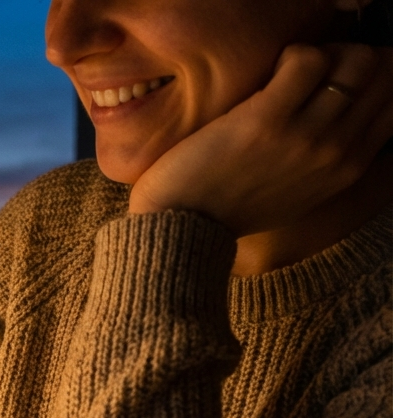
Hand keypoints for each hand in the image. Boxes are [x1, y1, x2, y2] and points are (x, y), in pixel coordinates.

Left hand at [130, 43, 392, 236]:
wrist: (182, 227)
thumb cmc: (231, 209)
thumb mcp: (300, 194)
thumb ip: (330, 163)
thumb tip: (346, 127)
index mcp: (348, 169)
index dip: (371, 78)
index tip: (338, 80)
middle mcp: (336, 151)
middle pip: (378, 74)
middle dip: (349, 58)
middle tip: (313, 69)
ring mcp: (305, 135)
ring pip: (352, 62)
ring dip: (323, 52)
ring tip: (290, 70)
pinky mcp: (267, 119)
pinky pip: (307, 59)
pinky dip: (295, 53)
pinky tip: (272, 70)